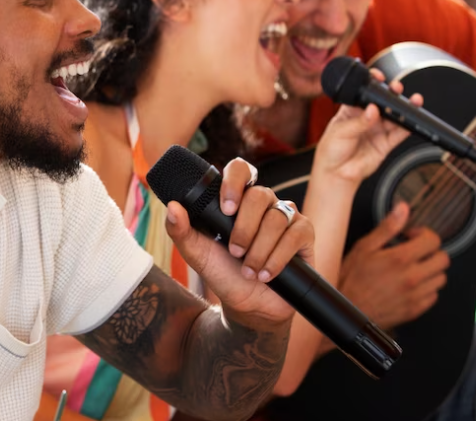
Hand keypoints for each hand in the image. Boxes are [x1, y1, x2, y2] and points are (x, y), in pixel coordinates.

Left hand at [165, 158, 314, 325]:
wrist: (249, 306)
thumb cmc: (223, 273)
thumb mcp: (197, 254)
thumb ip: (181, 230)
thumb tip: (172, 207)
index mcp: (237, 199)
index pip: (240, 169)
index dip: (234, 182)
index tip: (226, 209)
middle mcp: (263, 203)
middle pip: (259, 195)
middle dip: (244, 228)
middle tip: (235, 252)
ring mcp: (285, 216)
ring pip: (277, 217)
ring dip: (260, 249)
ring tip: (249, 270)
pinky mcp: (303, 233)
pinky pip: (296, 233)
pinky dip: (278, 256)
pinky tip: (267, 273)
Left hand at [314, 71, 422, 184]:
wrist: (336, 174)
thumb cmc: (331, 150)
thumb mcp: (340, 132)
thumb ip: (359, 122)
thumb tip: (373, 110)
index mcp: (351, 110)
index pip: (363, 93)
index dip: (372, 84)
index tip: (378, 78)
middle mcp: (366, 118)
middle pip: (382, 102)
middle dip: (391, 93)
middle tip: (395, 88)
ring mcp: (377, 130)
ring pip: (394, 116)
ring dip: (404, 108)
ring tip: (412, 101)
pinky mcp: (386, 144)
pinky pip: (400, 133)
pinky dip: (408, 126)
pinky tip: (412, 120)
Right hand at [338, 202, 448, 329]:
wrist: (349, 310)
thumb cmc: (351, 280)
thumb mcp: (364, 247)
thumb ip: (387, 227)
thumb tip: (402, 209)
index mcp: (401, 259)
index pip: (433, 240)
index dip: (424, 234)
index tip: (412, 236)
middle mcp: (413, 277)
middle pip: (443, 259)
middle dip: (431, 251)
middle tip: (416, 251)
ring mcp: (416, 295)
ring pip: (441, 278)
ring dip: (430, 270)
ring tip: (413, 268)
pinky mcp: (416, 309)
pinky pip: (434, 296)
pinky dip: (427, 288)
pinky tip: (411, 284)